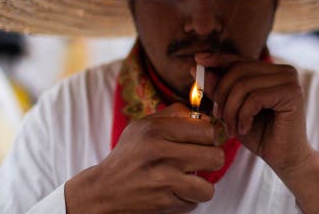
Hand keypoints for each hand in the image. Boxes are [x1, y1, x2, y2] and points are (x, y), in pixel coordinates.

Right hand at [64, 104, 223, 213]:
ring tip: (186, 180)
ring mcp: (162, 180)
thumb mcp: (143, 127)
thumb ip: (174, 115)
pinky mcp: (163, 203)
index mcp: (156, 130)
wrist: (103, 190)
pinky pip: (193, 203)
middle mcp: (159, 153)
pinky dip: (186, 200)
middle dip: (210, 161)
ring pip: (208, 187)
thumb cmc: (128, 156)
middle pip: (215, 157)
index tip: (202, 142)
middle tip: (198, 161)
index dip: (209, 137)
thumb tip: (205, 116)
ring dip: (200, 186)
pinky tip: (172, 192)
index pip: (207, 130)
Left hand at [195, 53, 318, 212]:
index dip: (218, 59)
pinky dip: (243, 116)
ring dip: (231, 110)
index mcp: (271, 71)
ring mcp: (290, 81)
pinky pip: (254, 98)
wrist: (284, 159)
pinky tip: (243, 129)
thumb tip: (197, 66)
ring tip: (231, 128)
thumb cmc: (259, 135)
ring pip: (244, 85)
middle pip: (239, 70)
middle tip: (219, 117)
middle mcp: (284, 71)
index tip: (197, 60)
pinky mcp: (292, 94)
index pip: (240, 59)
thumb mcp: (232, 110)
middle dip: (222, 95)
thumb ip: (218, 89)